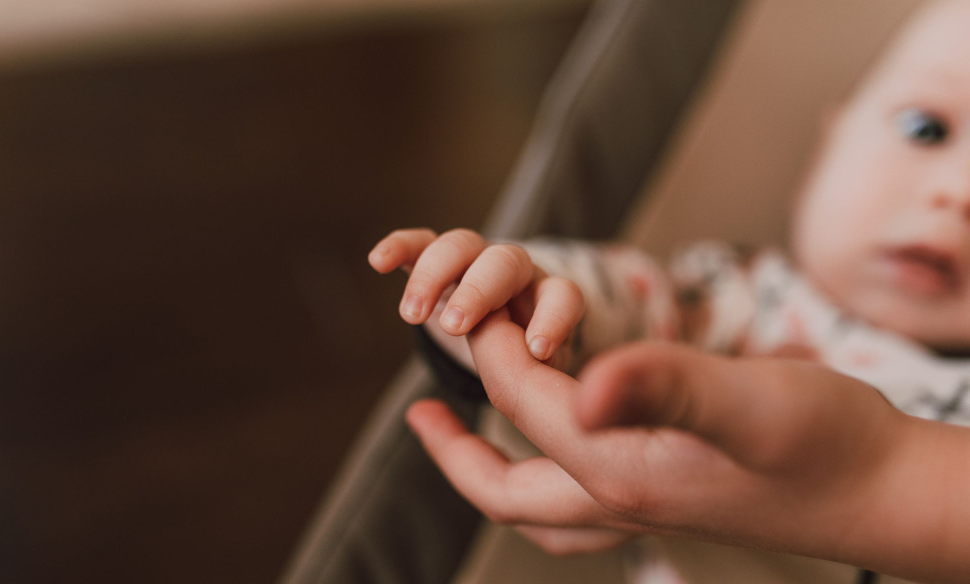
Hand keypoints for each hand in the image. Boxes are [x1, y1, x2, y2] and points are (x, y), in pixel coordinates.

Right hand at [368, 228, 583, 362]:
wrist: (505, 324)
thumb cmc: (526, 354)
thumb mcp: (543, 372)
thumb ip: (542, 378)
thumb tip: (534, 390)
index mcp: (549, 297)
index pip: (561, 296)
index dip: (552, 320)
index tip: (536, 351)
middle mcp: (515, 270)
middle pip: (504, 262)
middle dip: (478, 293)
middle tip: (454, 327)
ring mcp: (476, 259)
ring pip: (459, 247)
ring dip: (433, 277)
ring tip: (411, 316)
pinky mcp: (439, 256)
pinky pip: (421, 243)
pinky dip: (400, 247)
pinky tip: (379, 261)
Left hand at [407, 309, 969, 582]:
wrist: (885, 492)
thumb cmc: (828, 448)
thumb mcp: (750, 405)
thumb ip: (667, 390)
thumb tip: (587, 389)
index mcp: (619, 470)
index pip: (522, 398)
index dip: (491, 345)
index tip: (475, 301)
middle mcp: (619, 496)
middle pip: (506, 487)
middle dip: (453, 449)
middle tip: (419, 411)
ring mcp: (642, 505)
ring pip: (539, 504)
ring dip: (491, 466)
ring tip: (465, 433)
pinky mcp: (667, 497)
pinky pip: (578, 498)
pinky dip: (544, 469)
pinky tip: (560, 439)